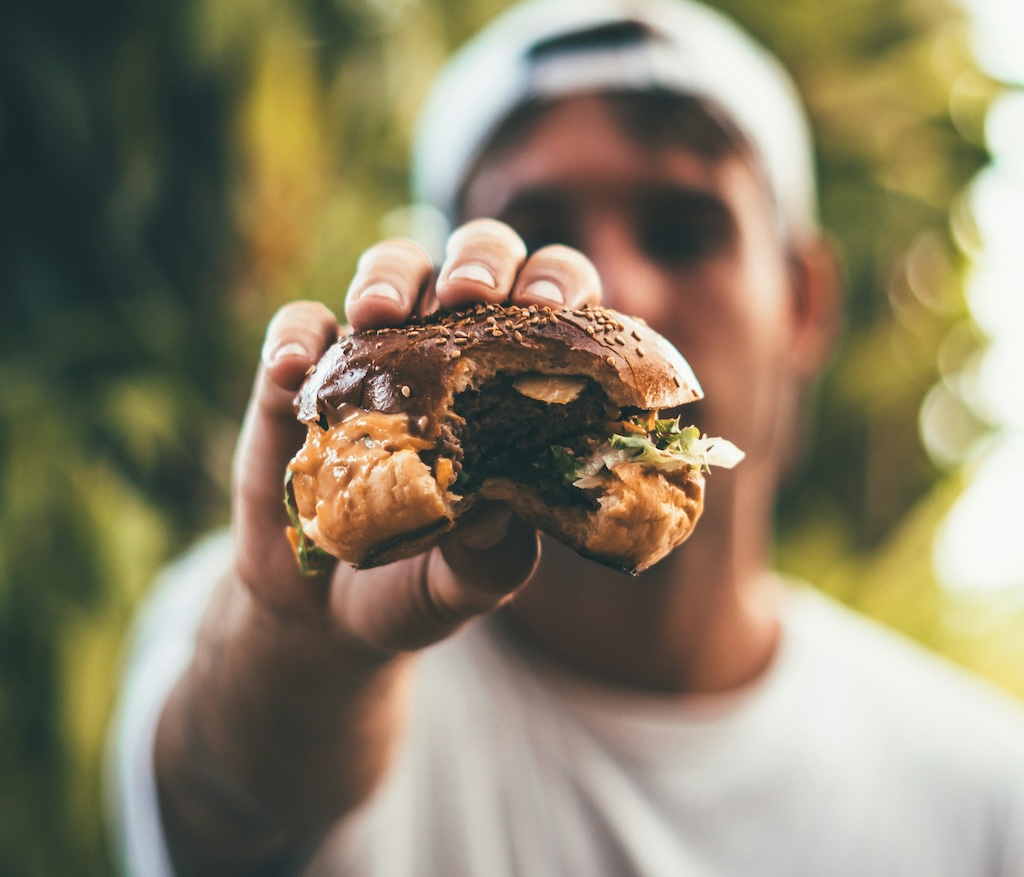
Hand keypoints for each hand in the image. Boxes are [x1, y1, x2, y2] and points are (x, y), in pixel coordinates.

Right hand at [234, 219, 602, 651]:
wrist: (326, 613)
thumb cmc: (422, 581)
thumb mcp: (471, 581)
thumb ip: (493, 556)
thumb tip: (496, 510)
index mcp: (516, 383)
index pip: (554, 307)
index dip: (557, 285)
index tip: (546, 304)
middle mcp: (452, 352)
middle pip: (477, 260)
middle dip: (477, 259)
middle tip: (469, 294)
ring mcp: (376, 356)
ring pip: (391, 271)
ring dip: (390, 276)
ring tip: (379, 313)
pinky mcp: (304, 377)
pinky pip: (299, 329)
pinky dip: (296, 337)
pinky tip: (295, 368)